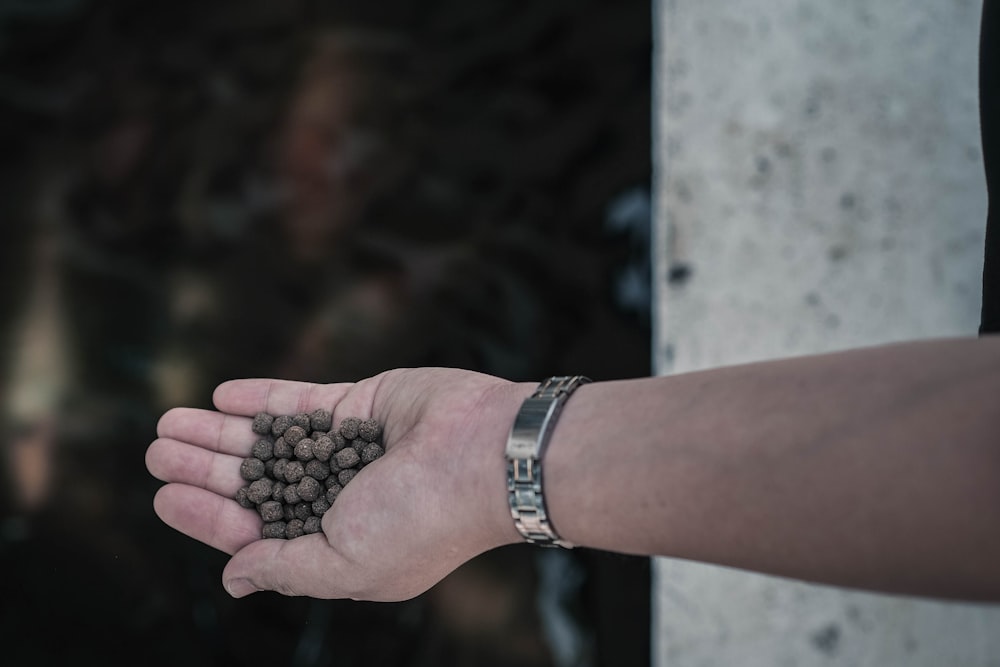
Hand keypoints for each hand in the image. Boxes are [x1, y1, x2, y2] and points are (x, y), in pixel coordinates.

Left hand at [145, 368, 528, 600]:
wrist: (485, 452)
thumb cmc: (421, 518)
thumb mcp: (346, 563)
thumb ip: (287, 569)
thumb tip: (232, 580)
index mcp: (337, 545)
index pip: (256, 531)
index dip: (206, 515)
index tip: (162, 496)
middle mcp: (339, 497)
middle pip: (255, 481)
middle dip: (204, 468)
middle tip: (156, 451)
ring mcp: (349, 448)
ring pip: (270, 439)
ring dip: (220, 431)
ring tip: (170, 419)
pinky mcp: (360, 404)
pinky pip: (301, 400)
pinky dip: (262, 398)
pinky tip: (222, 396)